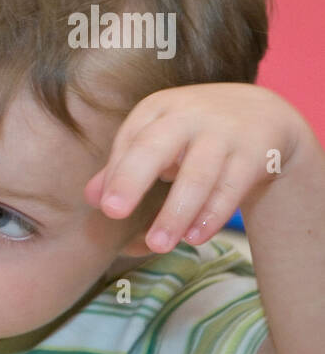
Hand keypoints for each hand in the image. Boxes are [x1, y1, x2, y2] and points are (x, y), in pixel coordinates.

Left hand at [84, 84, 304, 251]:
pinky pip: (231, 188)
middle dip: (132, 180)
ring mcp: (224, 134)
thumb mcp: (158, 138)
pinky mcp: (254, 155)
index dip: (116, 173)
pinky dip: (212, 215)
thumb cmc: (193, 133)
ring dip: (176, 212)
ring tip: (158, 244)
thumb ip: (124, 166)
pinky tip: (195, 238)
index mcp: (157, 109)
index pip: (129, 141)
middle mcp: (188, 116)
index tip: (104, 206)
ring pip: (198, 175)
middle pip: (155, 148)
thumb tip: (91, 198)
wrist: (263, 113)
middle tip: (112, 213)